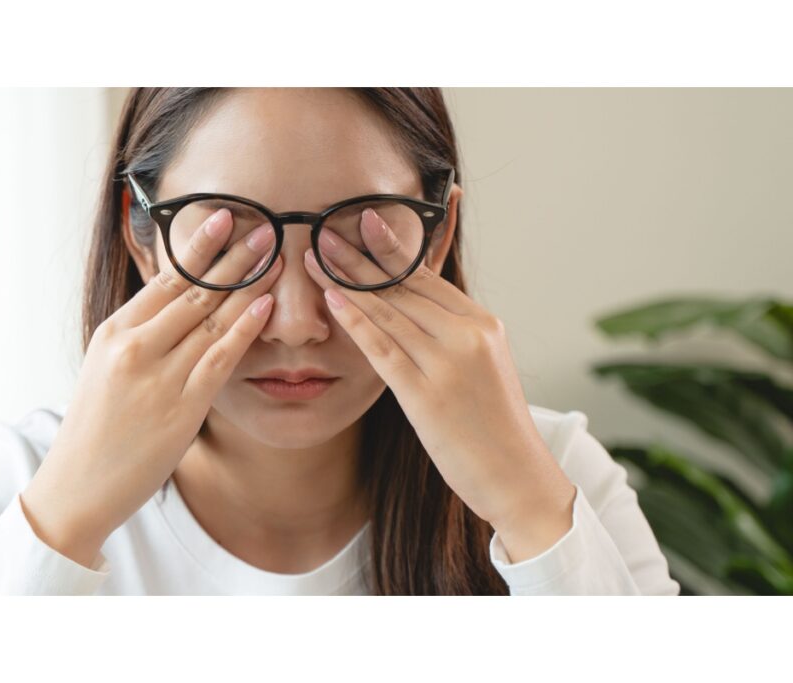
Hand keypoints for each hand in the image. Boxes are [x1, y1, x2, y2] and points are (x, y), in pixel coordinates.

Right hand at [21, 209, 281, 567]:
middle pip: (192, 291)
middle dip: (231, 255)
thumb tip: (171, 298)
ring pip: (211, 318)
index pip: (163, 279)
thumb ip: (138, 333)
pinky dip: (245, 329)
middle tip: (262, 226)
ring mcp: (159, 377)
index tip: (222, 218)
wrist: (79, 484)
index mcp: (114, 333)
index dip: (197, 247)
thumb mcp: (104, 366)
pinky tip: (266, 306)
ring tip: (274, 255)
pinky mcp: (182, 407)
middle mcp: (135, 348)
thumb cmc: (96, 426)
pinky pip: (220, 359)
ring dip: (247, 284)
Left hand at [302, 212, 576, 562]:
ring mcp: (447, 363)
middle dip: (359, 255)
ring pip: (388, 310)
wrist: (519, 477)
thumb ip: (454, 337)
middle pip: (404, 285)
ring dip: (346, 280)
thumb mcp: (484, 367)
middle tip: (324, 225)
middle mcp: (467, 335)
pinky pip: (383, 349)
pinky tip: (331, 300)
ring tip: (316, 255)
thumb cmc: (495, 427)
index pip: (428, 276)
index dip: (390, 248)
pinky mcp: (427, 395)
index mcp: (483, 324)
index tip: (363, 219)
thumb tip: (416, 314)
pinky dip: (355, 321)